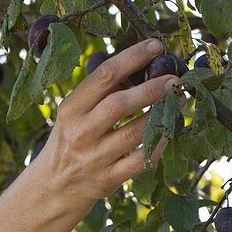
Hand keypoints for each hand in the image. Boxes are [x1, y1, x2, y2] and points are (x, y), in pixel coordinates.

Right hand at [36, 39, 181, 210]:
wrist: (54, 186)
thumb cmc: (72, 139)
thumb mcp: (75, 114)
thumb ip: (102, 93)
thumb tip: (143, 67)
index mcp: (71, 108)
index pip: (104, 76)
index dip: (133, 57)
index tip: (156, 46)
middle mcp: (81, 132)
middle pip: (119, 104)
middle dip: (151, 89)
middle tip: (173, 80)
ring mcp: (94, 157)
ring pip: (135, 132)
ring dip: (161, 116)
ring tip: (177, 102)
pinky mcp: (108, 179)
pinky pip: (141, 161)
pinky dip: (159, 145)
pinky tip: (169, 132)